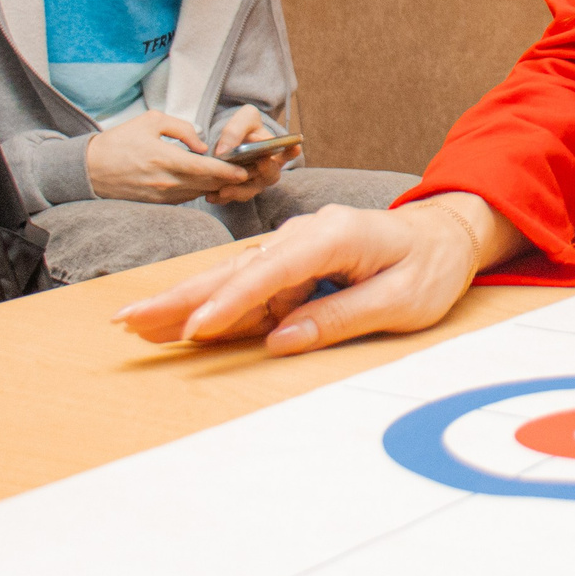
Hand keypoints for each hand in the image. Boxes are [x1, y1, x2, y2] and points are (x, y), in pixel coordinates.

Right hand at [85, 111, 251, 204]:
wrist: (89, 169)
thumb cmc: (119, 141)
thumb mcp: (150, 121)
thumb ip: (182, 129)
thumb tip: (202, 145)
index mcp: (164, 159)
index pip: (205, 170)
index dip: (227, 172)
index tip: (243, 170)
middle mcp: (165, 182)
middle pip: (206, 185)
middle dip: (228, 180)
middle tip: (246, 172)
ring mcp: (160, 196)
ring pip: (198, 193)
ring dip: (214, 186)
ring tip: (229, 176)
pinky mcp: (156, 203)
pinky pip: (184, 199)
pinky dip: (198, 191)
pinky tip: (204, 182)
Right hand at [113, 193, 524, 354]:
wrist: (446, 234)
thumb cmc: (430, 267)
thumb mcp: (402, 301)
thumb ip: (342, 317)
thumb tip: (282, 341)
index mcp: (334, 236)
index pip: (271, 272)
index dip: (230, 303)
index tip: (195, 330)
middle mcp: (306, 235)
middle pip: (235, 271)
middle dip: (180, 298)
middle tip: (128, 320)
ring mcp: (296, 247)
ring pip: (232, 280)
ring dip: (184, 303)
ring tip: (134, 324)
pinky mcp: (293, 264)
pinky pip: (249, 289)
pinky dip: (213, 306)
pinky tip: (178, 323)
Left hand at [206, 105, 293, 204]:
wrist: (227, 142)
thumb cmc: (242, 128)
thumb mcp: (243, 119)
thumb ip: (236, 130)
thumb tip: (225, 151)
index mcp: (274, 151)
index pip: (288, 152)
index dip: (292, 151)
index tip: (295, 146)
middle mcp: (267, 170)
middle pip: (271, 176)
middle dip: (267, 170)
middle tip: (261, 163)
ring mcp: (252, 183)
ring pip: (250, 191)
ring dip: (239, 191)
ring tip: (224, 190)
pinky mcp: (236, 190)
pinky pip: (230, 198)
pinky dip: (220, 198)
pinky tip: (210, 196)